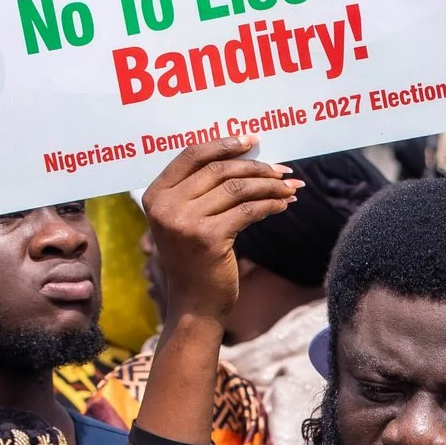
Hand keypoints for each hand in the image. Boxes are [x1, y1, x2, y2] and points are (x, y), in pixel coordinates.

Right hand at [141, 137, 300, 329]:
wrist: (194, 305)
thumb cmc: (195, 260)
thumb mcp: (185, 220)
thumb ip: (200, 190)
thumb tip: (243, 154)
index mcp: (155, 195)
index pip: (191, 155)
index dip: (223, 144)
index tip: (251, 139)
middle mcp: (166, 206)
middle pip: (219, 170)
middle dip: (256, 167)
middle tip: (283, 169)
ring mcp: (185, 222)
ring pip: (237, 188)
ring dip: (269, 185)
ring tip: (290, 187)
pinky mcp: (208, 238)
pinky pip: (247, 210)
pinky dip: (269, 205)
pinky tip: (283, 204)